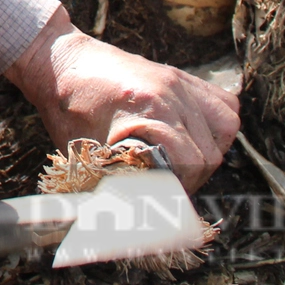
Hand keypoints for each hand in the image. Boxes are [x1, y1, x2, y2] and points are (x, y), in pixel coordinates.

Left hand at [4, 7, 239, 189]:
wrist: (60, 62)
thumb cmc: (67, 109)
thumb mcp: (87, 152)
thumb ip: (115, 183)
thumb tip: (132, 222)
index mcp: (146, 111)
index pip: (190, 162)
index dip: (180, 189)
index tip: (166, 201)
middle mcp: (169, 93)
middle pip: (209, 151)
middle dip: (193, 178)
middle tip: (171, 187)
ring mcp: (178, 81)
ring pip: (225, 126)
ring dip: (210, 152)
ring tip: (185, 163)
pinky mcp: (180, 75)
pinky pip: (222, 103)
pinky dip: (218, 125)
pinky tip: (198, 138)